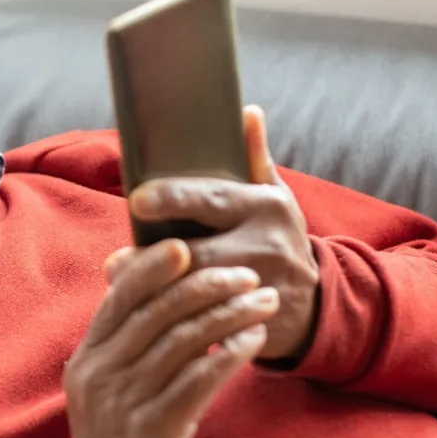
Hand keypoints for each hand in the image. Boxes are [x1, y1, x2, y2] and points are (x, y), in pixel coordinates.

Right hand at [64, 239, 276, 437]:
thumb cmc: (127, 436)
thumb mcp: (112, 387)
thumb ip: (127, 343)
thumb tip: (156, 286)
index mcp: (87, 359)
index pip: (119, 298)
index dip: (151, 267)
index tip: (185, 246)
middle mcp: (99, 377)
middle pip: (158, 313)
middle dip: (206, 285)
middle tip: (245, 274)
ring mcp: (125, 404)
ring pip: (185, 340)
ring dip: (230, 314)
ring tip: (263, 302)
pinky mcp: (156, 430)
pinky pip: (201, 378)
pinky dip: (232, 352)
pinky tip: (254, 339)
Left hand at [128, 106, 319, 359]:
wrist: (320, 303)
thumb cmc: (279, 238)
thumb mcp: (275, 197)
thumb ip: (255, 158)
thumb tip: (247, 111)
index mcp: (266, 205)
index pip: (212, 199)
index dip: (173, 198)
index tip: (137, 199)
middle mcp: (268, 244)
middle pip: (198, 252)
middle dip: (153, 258)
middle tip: (116, 260)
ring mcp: (264, 287)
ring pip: (198, 292)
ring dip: (156, 291)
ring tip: (123, 285)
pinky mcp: (257, 324)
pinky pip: (209, 326)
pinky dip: (176, 322)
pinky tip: (148, 318)